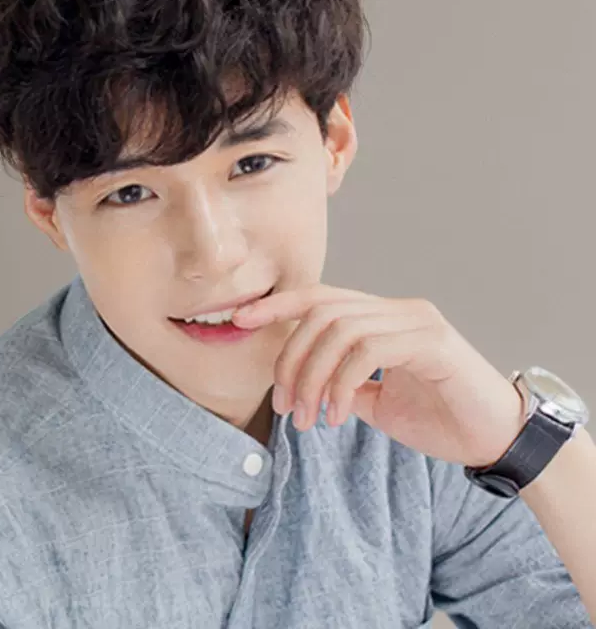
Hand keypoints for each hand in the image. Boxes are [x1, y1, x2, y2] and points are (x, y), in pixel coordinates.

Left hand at [232, 283, 525, 467]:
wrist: (497, 439)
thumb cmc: (440, 418)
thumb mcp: (376, 402)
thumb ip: (342, 384)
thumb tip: (305, 383)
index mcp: (382, 318)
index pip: (320, 298)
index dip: (278, 305)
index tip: (240, 319)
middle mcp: (397, 309)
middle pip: (321, 312)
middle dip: (290, 358)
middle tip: (284, 405)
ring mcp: (416, 320)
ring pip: (339, 330)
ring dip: (311, 377)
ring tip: (307, 419)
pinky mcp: (431, 341)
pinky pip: (367, 350)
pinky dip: (340, 384)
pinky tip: (336, 416)